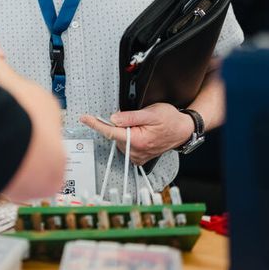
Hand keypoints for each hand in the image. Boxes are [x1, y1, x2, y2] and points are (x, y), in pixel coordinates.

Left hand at [80, 103, 194, 165]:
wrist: (183, 130)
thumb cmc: (170, 120)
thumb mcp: (151, 112)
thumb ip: (130, 117)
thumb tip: (113, 118)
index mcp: (138, 141)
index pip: (111, 132)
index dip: (96, 124)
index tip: (84, 118)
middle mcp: (137, 152)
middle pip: (115, 135)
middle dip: (118, 124)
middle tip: (135, 118)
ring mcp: (138, 156)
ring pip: (120, 140)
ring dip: (124, 131)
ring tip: (142, 125)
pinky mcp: (139, 157)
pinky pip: (126, 145)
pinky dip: (128, 137)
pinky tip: (140, 132)